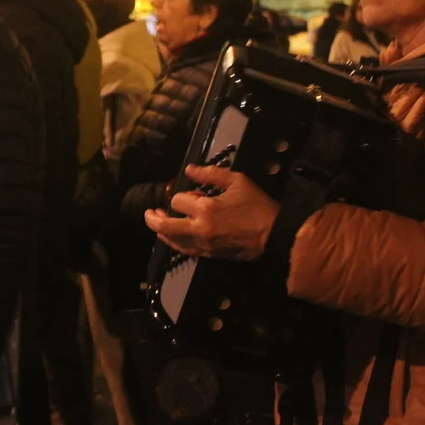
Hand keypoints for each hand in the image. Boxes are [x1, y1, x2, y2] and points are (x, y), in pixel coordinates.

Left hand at [144, 164, 280, 260]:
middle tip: (150, 212)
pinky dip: (174, 243)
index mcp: (205, 209)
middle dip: (153, 218)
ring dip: (161, 232)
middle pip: (165, 226)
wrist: (274, 236)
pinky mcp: (209, 255)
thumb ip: (211, 174)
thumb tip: (189, 169)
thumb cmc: (257, 206)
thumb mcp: (237, 182)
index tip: (194, 194)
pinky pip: (184, 250)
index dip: (183, 195)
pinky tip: (172, 238)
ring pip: (172, 241)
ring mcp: (203, 245)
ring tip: (157, 223)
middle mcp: (199, 229)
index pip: (178, 201)